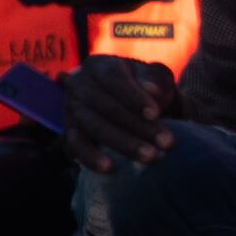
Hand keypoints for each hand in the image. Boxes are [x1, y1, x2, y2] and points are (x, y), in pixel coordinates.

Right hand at [65, 56, 176, 172]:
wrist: (128, 102)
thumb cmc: (144, 86)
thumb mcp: (154, 75)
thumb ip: (155, 79)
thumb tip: (151, 90)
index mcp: (99, 65)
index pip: (113, 79)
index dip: (133, 97)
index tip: (155, 114)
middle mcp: (78, 84)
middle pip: (104, 106)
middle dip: (137, 126)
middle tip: (167, 143)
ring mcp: (70, 109)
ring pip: (92, 127)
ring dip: (123, 143)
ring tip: (151, 157)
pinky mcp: (69, 131)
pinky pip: (75, 146)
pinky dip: (91, 158)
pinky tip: (111, 169)